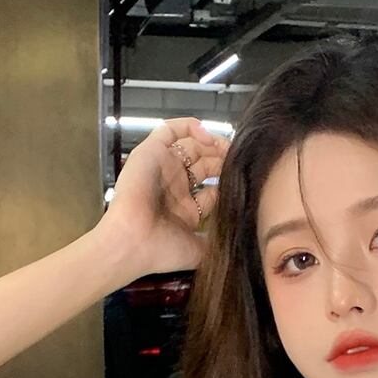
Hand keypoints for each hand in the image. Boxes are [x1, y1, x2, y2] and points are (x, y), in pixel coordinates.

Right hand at [96, 116, 231, 278]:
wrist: (133, 243)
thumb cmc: (163, 250)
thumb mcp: (198, 251)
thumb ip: (216, 242)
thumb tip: (236, 236)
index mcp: (185, 210)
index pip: (212, 191)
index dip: (228, 184)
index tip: (245, 181)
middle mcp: (175, 187)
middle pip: (204, 165)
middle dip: (222, 161)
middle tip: (240, 160)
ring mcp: (163, 168)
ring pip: (191, 146)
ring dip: (212, 144)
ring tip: (227, 147)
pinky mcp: (151, 152)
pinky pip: (170, 130)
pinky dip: (190, 127)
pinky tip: (208, 137)